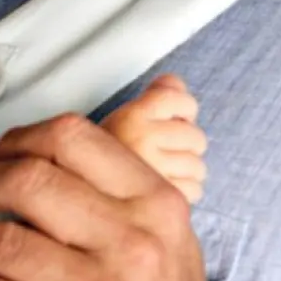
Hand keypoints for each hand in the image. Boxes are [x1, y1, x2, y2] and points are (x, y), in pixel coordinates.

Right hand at [104, 74, 206, 204]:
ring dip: (187, 172)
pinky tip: (165, 188)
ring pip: (198, 167)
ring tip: (164, 173)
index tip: (176, 119)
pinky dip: (185, 191)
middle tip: (166, 153)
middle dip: (186, 146)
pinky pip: (194, 189)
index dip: (185, 110)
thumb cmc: (105, 161)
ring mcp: (152, 168)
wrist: (82, 197)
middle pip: (195, 137)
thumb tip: (174, 82)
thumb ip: (153, 95)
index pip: (180, 100)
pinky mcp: (161, 195)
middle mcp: (140, 139)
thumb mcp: (123, 120)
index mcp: (130, 117)